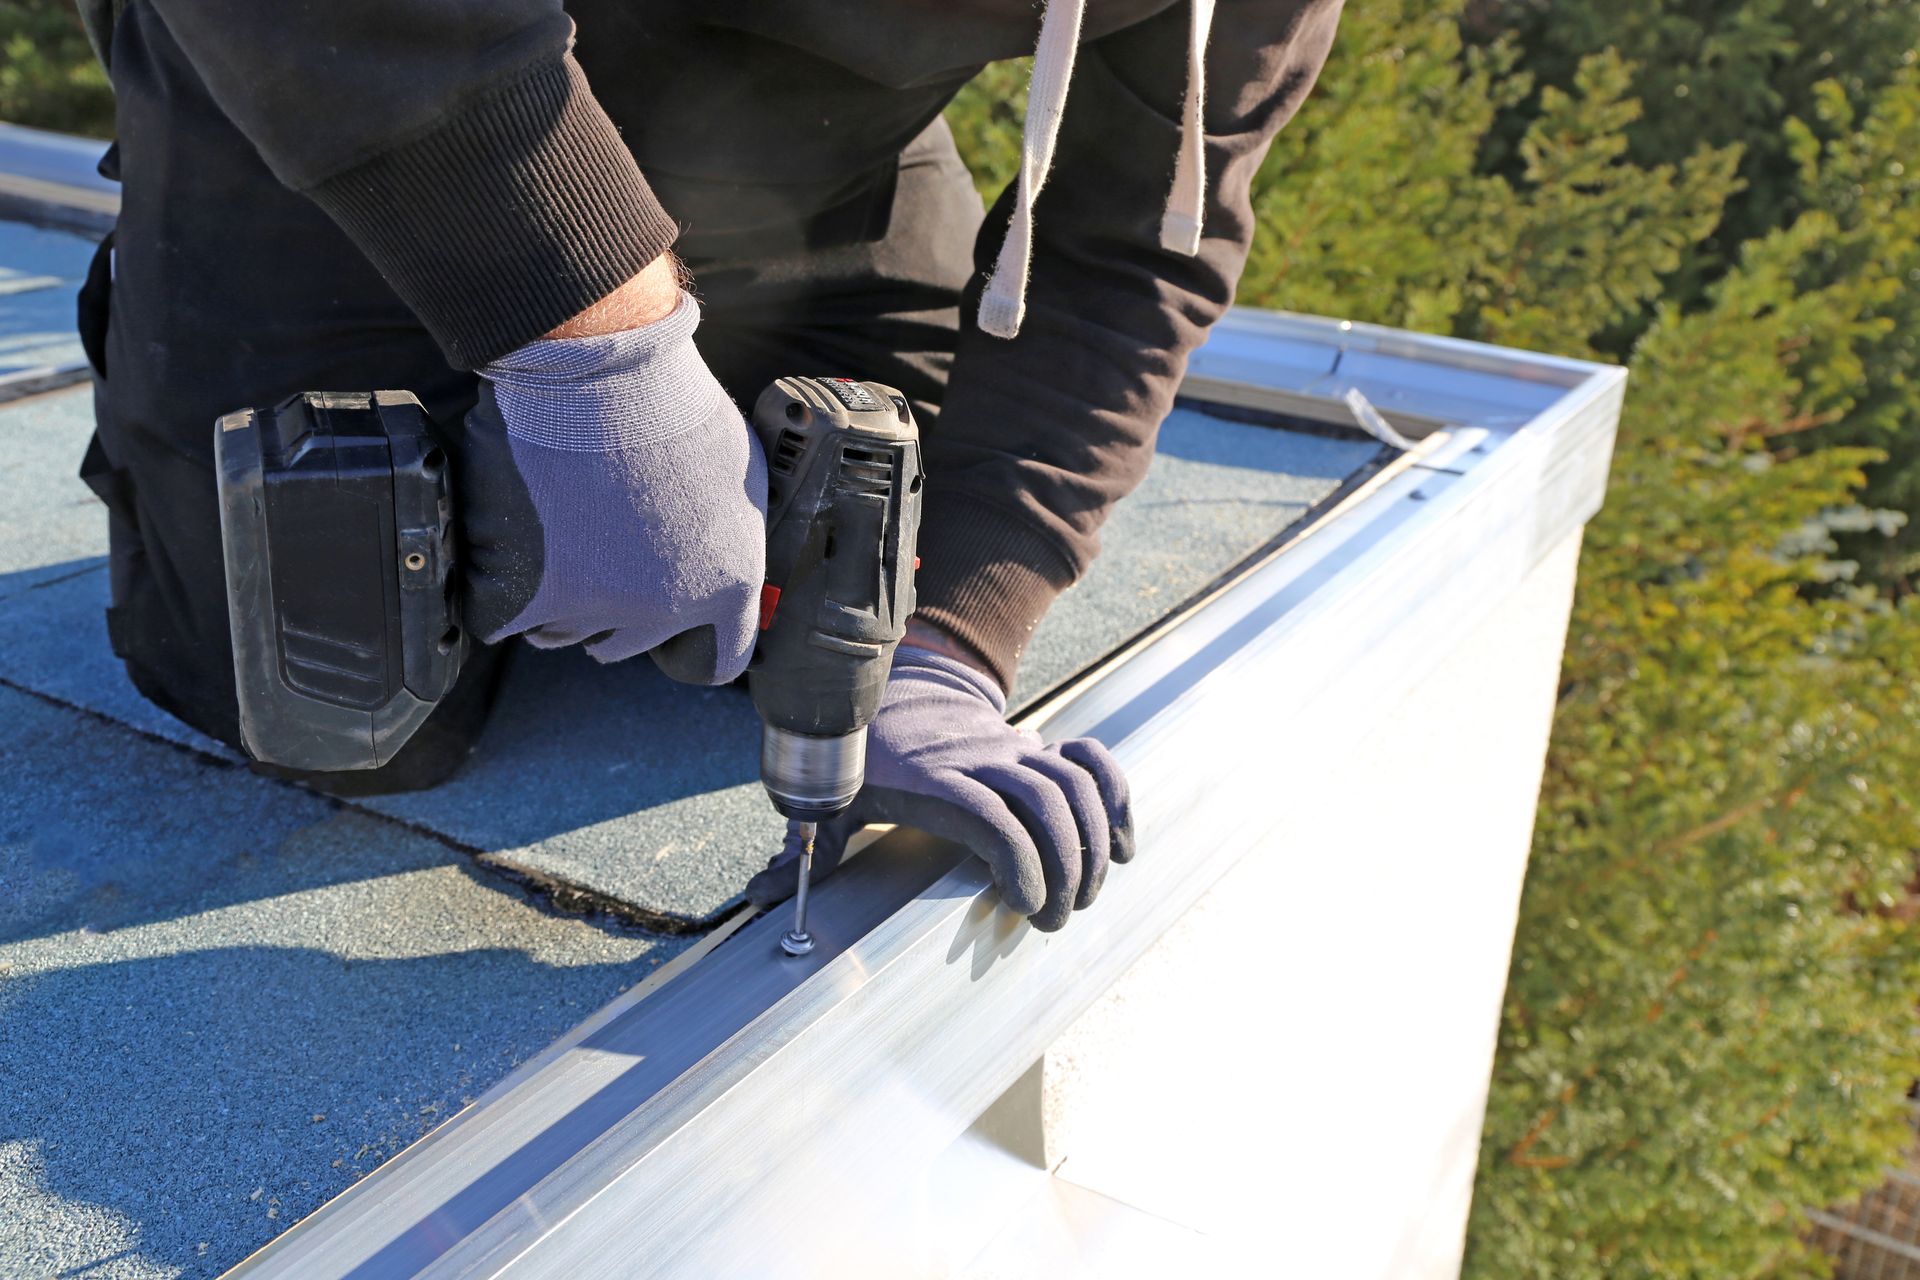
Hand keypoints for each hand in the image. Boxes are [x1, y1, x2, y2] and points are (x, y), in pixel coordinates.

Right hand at [455, 282, 767, 683]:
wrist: (601, 382)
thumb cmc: (672, 408)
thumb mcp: (738, 470)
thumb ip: (726, 528)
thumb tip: (714, 543)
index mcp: (727, 585)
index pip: (725, 658)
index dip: (703, 649)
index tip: (686, 644)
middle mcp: (665, 612)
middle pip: (628, 645)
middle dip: (612, 615)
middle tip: (596, 570)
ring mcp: (596, 609)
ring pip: (564, 636)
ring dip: (554, 606)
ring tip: (548, 552)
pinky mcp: (531, 598)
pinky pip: (502, 622)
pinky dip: (496, 596)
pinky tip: (501, 559)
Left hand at [746, 643, 1134, 930]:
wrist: (895, 690)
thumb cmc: (863, 759)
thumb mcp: (831, 798)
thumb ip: (804, 850)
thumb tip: (760, 899)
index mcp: (933, 781)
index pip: (991, 818)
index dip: (1017, 863)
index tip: (1020, 907)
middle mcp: (984, 760)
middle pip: (1046, 805)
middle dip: (1065, 869)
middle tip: (1053, 919)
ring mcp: (1019, 751)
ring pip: (1077, 788)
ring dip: (1093, 846)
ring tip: (1081, 896)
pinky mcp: (1042, 749)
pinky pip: (1095, 764)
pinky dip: (1119, 801)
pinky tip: (1123, 848)